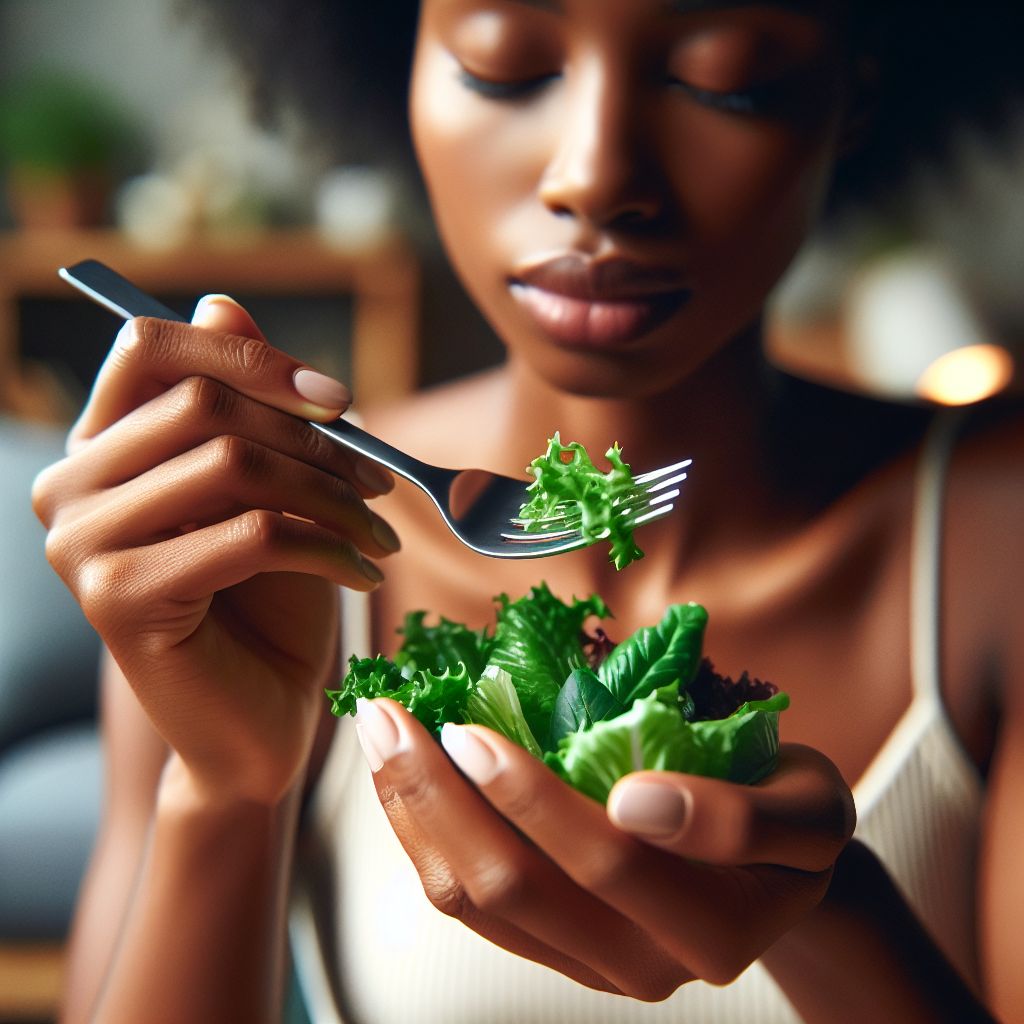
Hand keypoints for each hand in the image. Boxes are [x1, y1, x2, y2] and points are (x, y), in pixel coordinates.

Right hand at [33, 297, 398, 805]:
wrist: (258, 719)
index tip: (339, 403)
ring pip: (232, 465)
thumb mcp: (271, 491)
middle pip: (205, 405)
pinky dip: (327, 548)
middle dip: (317, 443)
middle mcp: (70, 486)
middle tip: (381, 486)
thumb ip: (243, 405)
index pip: (151, 348)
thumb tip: (221, 304)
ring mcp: (80, 544)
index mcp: (103, 448)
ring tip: (381, 534)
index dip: (253, 361)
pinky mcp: (116, 599)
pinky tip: (365, 574)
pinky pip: (248, 534)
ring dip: (333, 497)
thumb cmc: (270, 602)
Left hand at [354, 698, 854, 999]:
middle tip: (389, 714)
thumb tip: (635, 802)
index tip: (469, 725)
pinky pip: (472, 906)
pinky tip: (404, 781)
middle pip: (513, 886)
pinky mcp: (554, 952)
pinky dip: (427, 839)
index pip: (603, 860)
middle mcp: (642, 965)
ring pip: (475, 902)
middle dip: (437, 796)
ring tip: (381, 736)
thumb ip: (739, 818)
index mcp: (710, 930)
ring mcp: (590, 966)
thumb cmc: (790, 815)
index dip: (528, 795)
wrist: (779, 870)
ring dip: (415, 815)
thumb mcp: (808, 810)